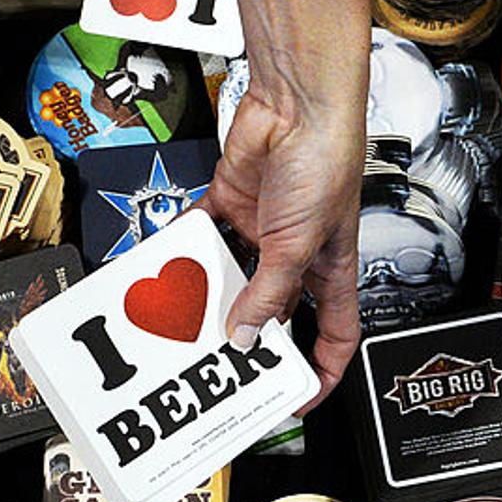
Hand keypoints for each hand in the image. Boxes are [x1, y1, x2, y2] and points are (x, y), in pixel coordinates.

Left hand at [200, 84, 362, 405]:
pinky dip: (184, 246)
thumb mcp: (298, 244)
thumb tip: (244, 335)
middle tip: (223, 362)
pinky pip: (203, 234)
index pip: (333, 334)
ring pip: (232, 275)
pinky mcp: (233, 204)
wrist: (297, 106)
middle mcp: (297, 254)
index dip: (321, 368)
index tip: (299, 394)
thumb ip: (269, 291)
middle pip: (274, 310)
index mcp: (331, 270)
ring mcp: (263, 230)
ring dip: (209, 293)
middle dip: (251, 337)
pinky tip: (168, 262)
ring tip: (185, 316)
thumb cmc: (326, 161)